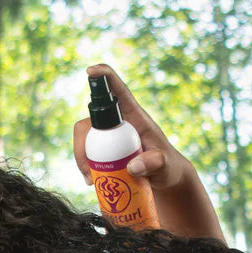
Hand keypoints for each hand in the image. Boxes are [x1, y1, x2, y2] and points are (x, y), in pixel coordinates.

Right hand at [73, 64, 197, 192]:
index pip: (119, 90)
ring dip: (82, 158)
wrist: (166, 180)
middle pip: (91, 120)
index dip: (104, 76)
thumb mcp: (166, 167)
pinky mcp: (106, 148)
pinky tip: (90, 181)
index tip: (91, 70)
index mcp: (135, 116)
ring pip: (85, 137)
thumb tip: (132, 167)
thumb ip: (154, 164)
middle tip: (87, 170)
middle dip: (83, 144)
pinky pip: (88, 151)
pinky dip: (85, 166)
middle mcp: (119, 122)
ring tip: (90, 180)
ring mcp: (111, 135)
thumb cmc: (169, 167)